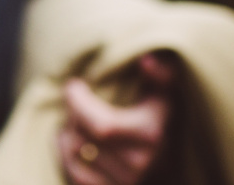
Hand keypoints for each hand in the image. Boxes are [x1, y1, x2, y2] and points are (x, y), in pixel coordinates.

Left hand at [57, 53, 177, 184]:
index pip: (103, 126)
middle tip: (75, 99)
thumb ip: (161, 74)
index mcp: (151, 136)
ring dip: (68, 131)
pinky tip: (72, 139)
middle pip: (84, 137)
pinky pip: (73, 173)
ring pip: (74, 153)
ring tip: (75, 118)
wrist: (167, 167)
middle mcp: (139, 164)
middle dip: (73, 113)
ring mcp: (125, 183)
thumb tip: (146, 60)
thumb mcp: (165, 95)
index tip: (74, 85)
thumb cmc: (160, 120)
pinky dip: (65, 153)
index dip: (79, 103)